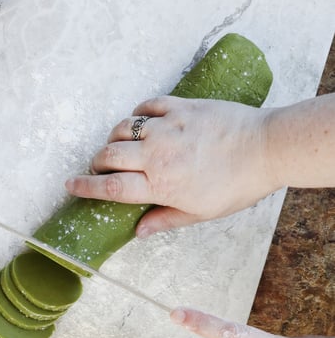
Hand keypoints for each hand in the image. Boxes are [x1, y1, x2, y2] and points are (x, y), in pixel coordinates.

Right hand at [66, 96, 278, 236]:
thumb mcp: (201, 212)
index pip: (111, 187)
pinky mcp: (181, 106)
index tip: (70, 185)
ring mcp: (168, 127)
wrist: (267, 148)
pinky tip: (142, 123)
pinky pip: (147, 105)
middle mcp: (158, 154)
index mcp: (162, 185)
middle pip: (109, 155)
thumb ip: (165, 220)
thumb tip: (138, 232)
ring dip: (114, 138)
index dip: (85, 186)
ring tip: (120, 147)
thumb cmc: (237, 185)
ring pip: (123, 128)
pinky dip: (138, 114)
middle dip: (97, 162)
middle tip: (99, 167)